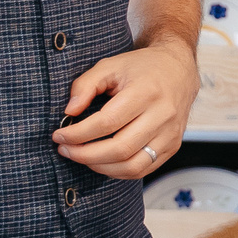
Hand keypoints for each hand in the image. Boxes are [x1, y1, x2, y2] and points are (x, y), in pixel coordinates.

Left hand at [53, 43, 200, 179]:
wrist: (178, 70)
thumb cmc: (141, 68)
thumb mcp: (109, 66)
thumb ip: (85, 85)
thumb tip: (69, 112)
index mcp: (146, 92)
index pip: (107, 122)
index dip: (78, 134)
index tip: (59, 135)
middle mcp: (163, 115)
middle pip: (120, 148)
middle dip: (85, 154)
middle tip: (65, 149)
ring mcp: (170, 134)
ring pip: (132, 165)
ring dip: (101, 166)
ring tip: (81, 157)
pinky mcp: (173, 146)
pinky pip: (143, 169)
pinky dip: (118, 171)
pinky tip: (102, 162)